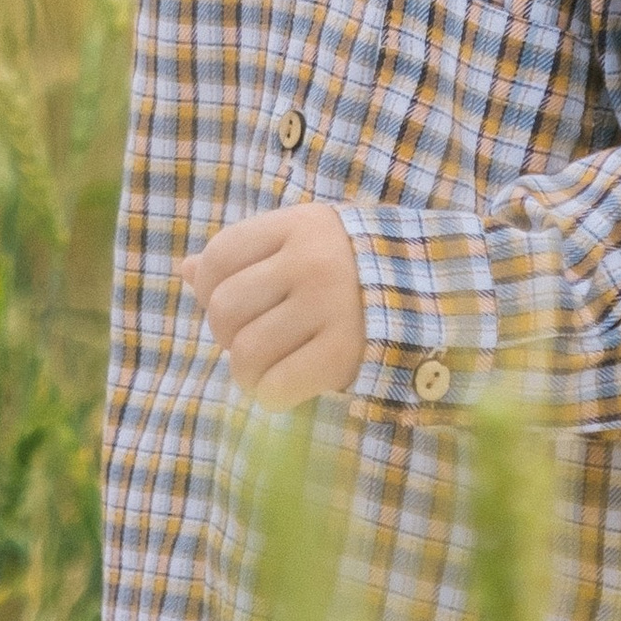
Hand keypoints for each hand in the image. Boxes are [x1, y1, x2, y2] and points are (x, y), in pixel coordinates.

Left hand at [185, 204, 366, 407]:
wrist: (434, 296)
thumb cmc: (352, 271)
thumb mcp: (304, 244)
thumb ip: (248, 255)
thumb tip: (186, 269)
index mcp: (298, 225)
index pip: (220, 255)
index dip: (209, 288)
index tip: (231, 305)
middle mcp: (312, 261)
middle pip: (225, 307)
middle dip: (227, 333)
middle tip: (251, 340)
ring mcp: (330, 306)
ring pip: (246, 352)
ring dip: (245, 371)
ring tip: (264, 369)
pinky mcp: (345, 352)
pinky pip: (277, 385)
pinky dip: (270, 395)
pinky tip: (283, 388)